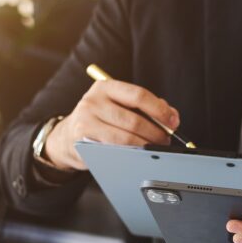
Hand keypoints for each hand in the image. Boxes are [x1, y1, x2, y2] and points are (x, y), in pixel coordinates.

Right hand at [43, 80, 179, 170]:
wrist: (68, 136)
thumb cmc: (101, 119)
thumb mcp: (120, 105)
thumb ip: (146, 107)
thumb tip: (171, 115)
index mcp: (106, 87)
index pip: (138, 95)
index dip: (160, 110)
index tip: (173, 122)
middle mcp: (93, 101)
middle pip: (134, 120)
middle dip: (156, 133)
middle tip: (165, 140)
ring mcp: (86, 121)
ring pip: (126, 138)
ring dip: (146, 146)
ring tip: (155, 149)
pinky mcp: (83, 141)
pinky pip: (115, 151)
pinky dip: (132, 154)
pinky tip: (138, 155)